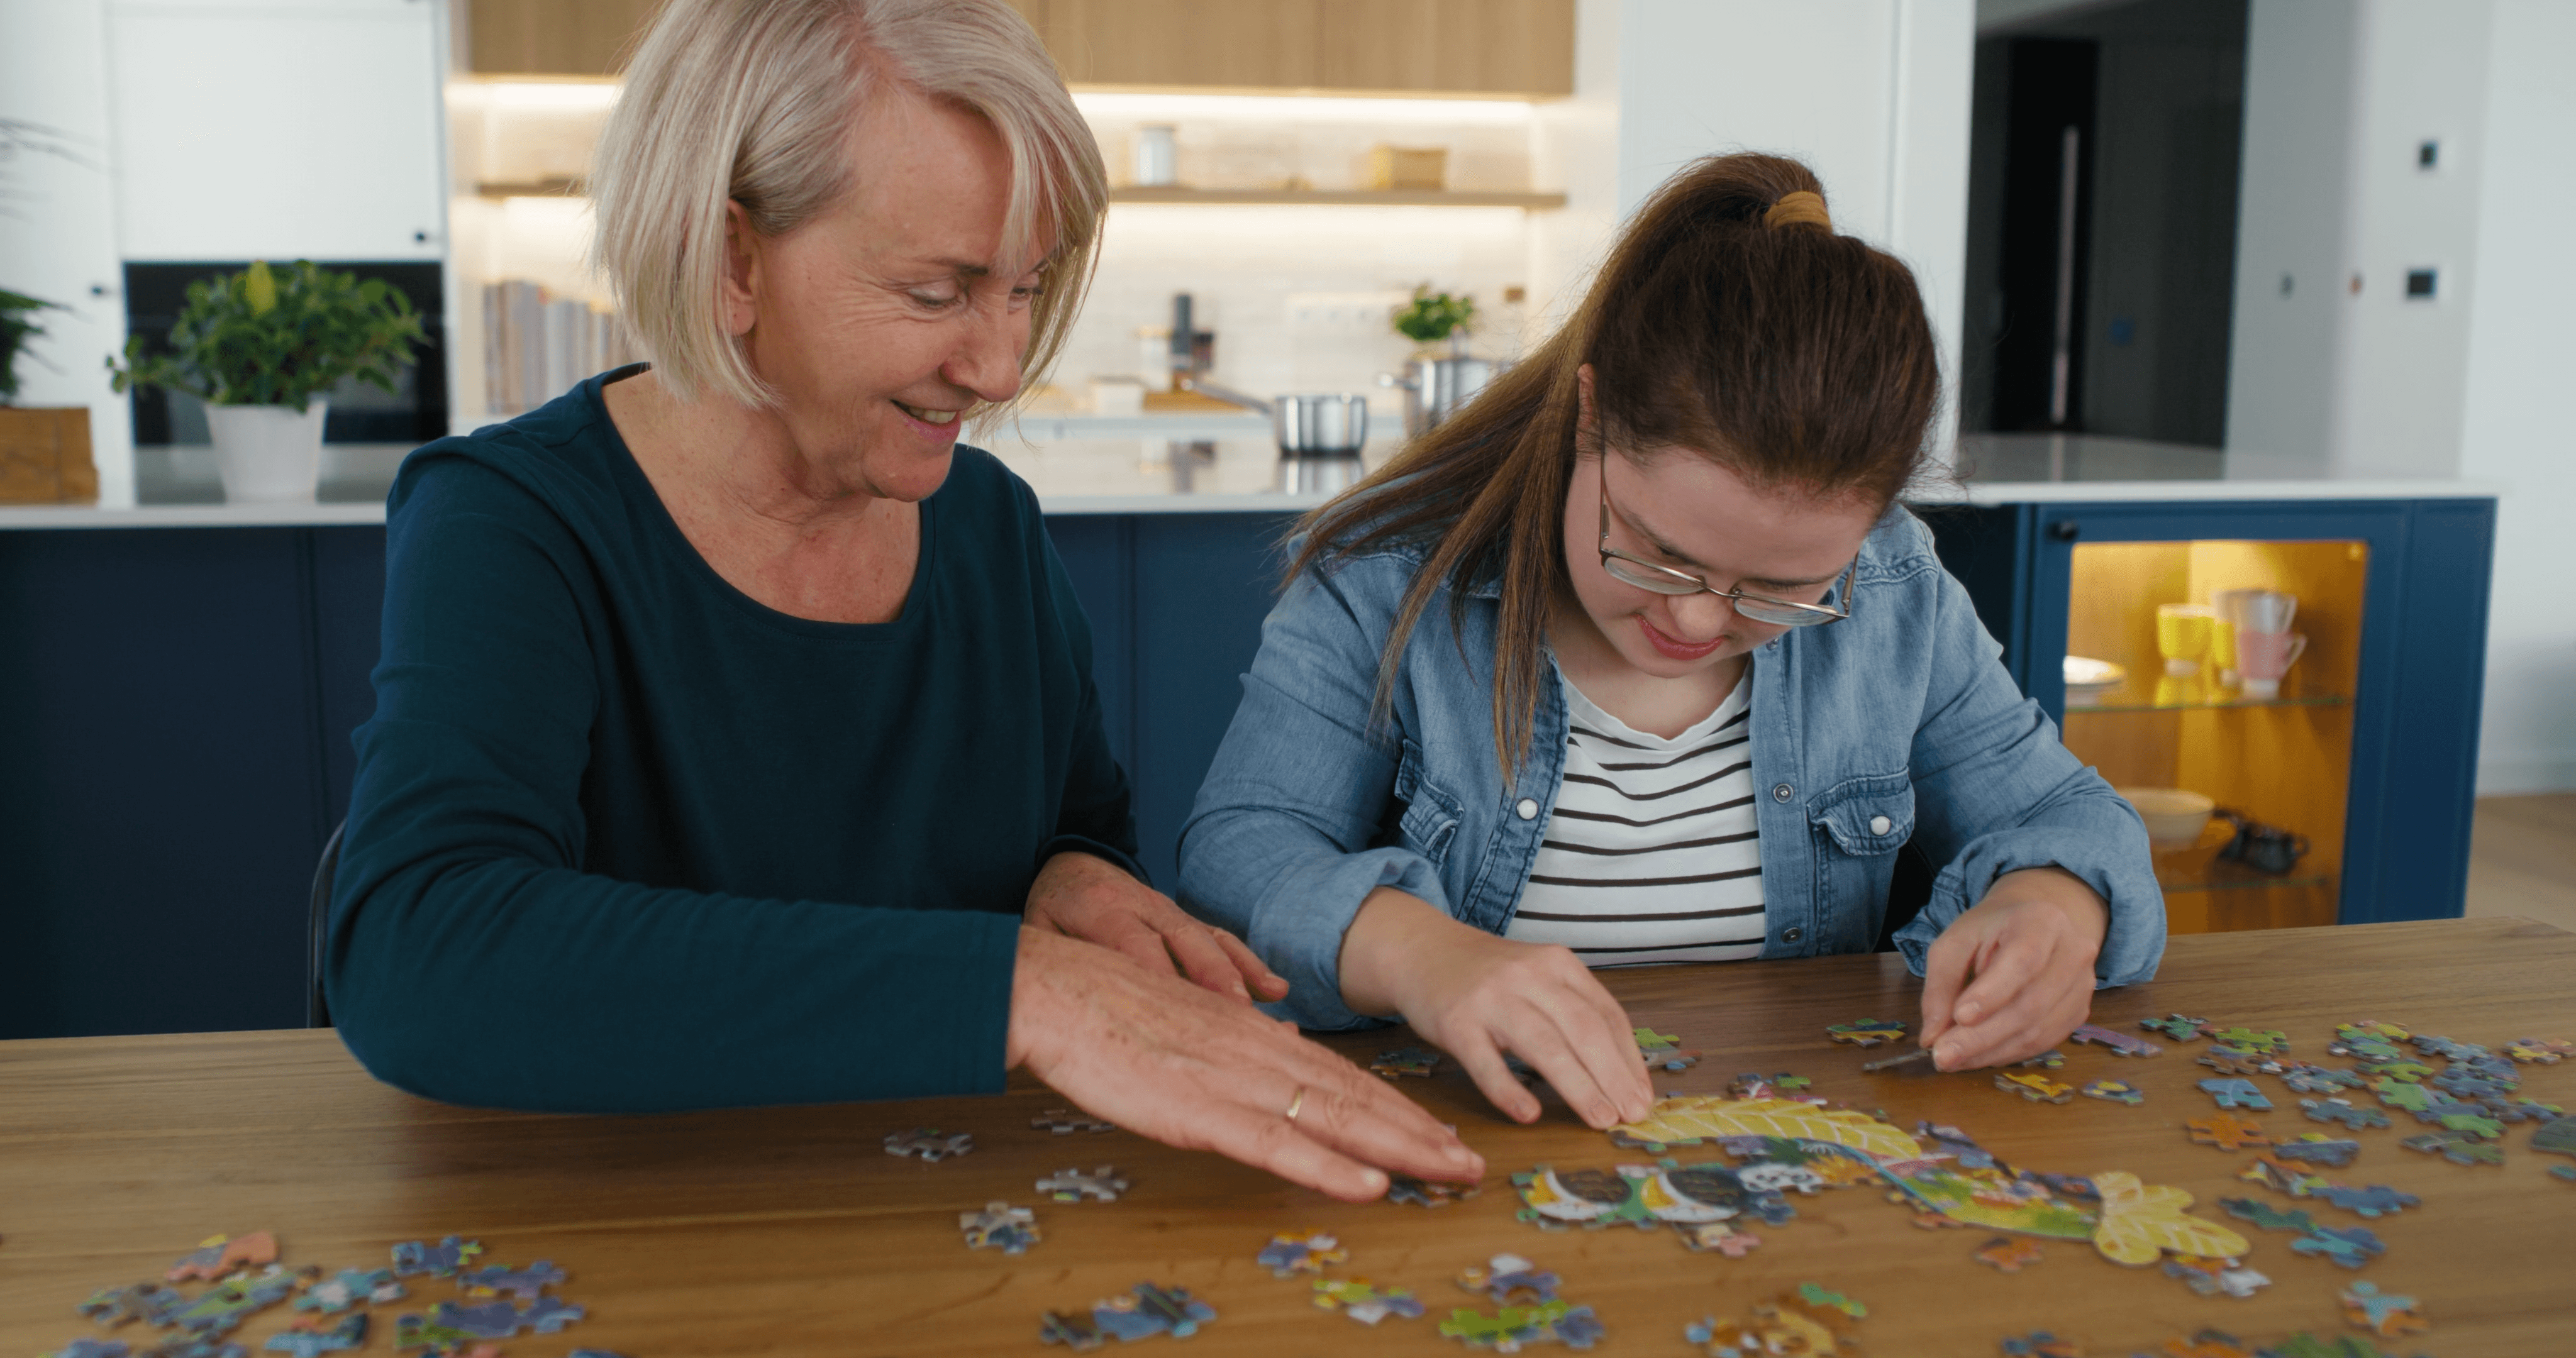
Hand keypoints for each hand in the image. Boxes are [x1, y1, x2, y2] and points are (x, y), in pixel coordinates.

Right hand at [1007, 926, 1483, 1200]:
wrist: (1055, 991)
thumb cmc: (1112, 1009)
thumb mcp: (1195, 1022)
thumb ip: (1244, 1043)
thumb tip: (1286, 1055)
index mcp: (1255, 1035)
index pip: (1343, 1078)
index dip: (1397, 1109)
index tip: (1442, 1134)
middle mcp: (1259, 1054)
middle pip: (1356, 1099)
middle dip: (1420, 1134)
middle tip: (1471, 1163)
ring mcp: (1235, 1082)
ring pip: (1335, 1119)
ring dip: (1400, 1149)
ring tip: (1450, 1172)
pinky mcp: (1201, 1111)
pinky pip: (1278, 1145)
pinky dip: (1329, 1167)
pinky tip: (1371, 1186)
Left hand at [1026, 851, 1287, 1004]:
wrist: (1070, 866)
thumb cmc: (1052, 908)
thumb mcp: (1034, 931)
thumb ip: (1045, 958)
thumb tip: (1038, 993)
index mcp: (1099, 908)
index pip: (1131, 944)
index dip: (1156, 974)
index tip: (1172, 1010)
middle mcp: (1143, 905)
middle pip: (1183, 940)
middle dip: (1211, 976)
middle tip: (1233, 1012)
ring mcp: (1169, 912)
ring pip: (1209, 939)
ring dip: (1238, 972)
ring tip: (1269, 1001)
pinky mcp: (1185, 922)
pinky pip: (1221, 940)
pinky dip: (1248, 964)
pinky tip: (1274, 990)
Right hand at [1337, 888, 1655, 1129]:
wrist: (1422, 952)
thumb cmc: (1491, 978)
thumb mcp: (1539, 978)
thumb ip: (1576, 1013)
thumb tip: (1623, 1076)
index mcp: (1559, 964)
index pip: (1606, 1015)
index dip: (1629, 1060)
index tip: (1644, 1098)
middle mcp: (1529, 976)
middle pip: (1582, 1029)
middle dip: (1613, 1076)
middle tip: (1632, 1115)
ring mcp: (1491, 998)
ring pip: (1543, 1045)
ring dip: (1578, 1086)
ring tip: (1601, 1118)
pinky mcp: (1455, 1022)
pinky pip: (1486, 1061)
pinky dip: (1509, 1089)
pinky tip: (1529, 1113)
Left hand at [1918, 866, 2108, 1070]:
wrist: (2031, 924)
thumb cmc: (1990, 931)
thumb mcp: (1955, 942)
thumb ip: (1941, 983)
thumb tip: (1931, 1036)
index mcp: (2043, 921)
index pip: (2023, 961)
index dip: (1992, 994)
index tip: (1959, 1017)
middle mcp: (2074, 952)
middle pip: (2031, 1004)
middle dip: (1982, 1036)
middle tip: (1944, 1055)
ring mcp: (2082, 985)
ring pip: (2038, 1031)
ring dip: (1991, 1052)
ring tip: (1953, 1060)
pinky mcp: (2080, 1011)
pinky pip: (2044, 1042)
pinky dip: (2007, 1053)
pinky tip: (1978, 1056)